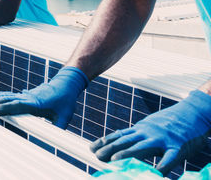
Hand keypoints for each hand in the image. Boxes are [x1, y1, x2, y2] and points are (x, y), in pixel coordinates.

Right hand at [0, 66, 88, 128]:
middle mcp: (26, 98)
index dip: (4, 108)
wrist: (65, 85)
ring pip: (2, 96)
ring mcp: (22, 95)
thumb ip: (59, 127)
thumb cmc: (65, 101)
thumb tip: (56, 139)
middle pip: (5, 100)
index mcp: (35, 103)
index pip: (16, 105)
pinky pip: (5, 95)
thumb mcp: (65, 116)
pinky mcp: (21, 96)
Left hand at [90, 90, 210, 175]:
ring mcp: (162, 139)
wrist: (193, 112)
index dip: (105, 142)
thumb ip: (135, 134)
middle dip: (110, 148)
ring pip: (142, 146)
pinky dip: (162, 165)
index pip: (119, 136)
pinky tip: (156, 173)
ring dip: (128, 153)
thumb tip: (118, 140)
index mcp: (141, 129)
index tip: (91, 147)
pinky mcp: (178, 146)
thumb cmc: (169, 122)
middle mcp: (148, 132)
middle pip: (126, 141)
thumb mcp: (149, 126)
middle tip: (97, 155)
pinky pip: (169, 157)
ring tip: (115, 159)